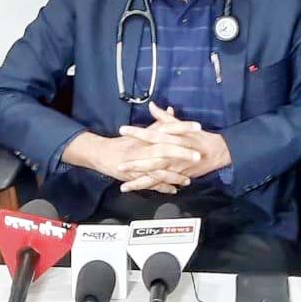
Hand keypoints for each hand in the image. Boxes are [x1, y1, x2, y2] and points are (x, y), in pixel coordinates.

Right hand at [62, 127, 201, 193]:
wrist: (102, 153)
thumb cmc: (124, 142)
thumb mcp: (142, 131)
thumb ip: (159, 123)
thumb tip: (171, 111)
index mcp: (147, 136)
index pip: (168, 128)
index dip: (183, 127)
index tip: (198, 127)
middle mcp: (144, 148)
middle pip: (165, 149)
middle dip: (182, 153)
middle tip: (198, 155)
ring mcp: (139, 163)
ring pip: (159, 169)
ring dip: (174, 175)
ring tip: (188, 180)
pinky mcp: (135, 175)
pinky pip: (151, 183)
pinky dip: (162, 187)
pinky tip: (173, 190)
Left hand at [118, 104, 231, 181]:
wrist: (218, 152)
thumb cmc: (200, 137)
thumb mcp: (183, 125)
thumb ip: (165, 117)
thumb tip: (152, 106)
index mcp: (173, 138)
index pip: (152, 134)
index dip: (137, 132)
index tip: (123, 130)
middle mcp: (174, 153)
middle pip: (151, 159)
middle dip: (135, 163)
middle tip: (120, 165)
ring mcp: (176, 167)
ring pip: (156, 175)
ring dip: (139, 180)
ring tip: (124, 184)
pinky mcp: (179, 176)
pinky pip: (163, 183)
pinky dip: (151, 187)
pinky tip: (139, 189)